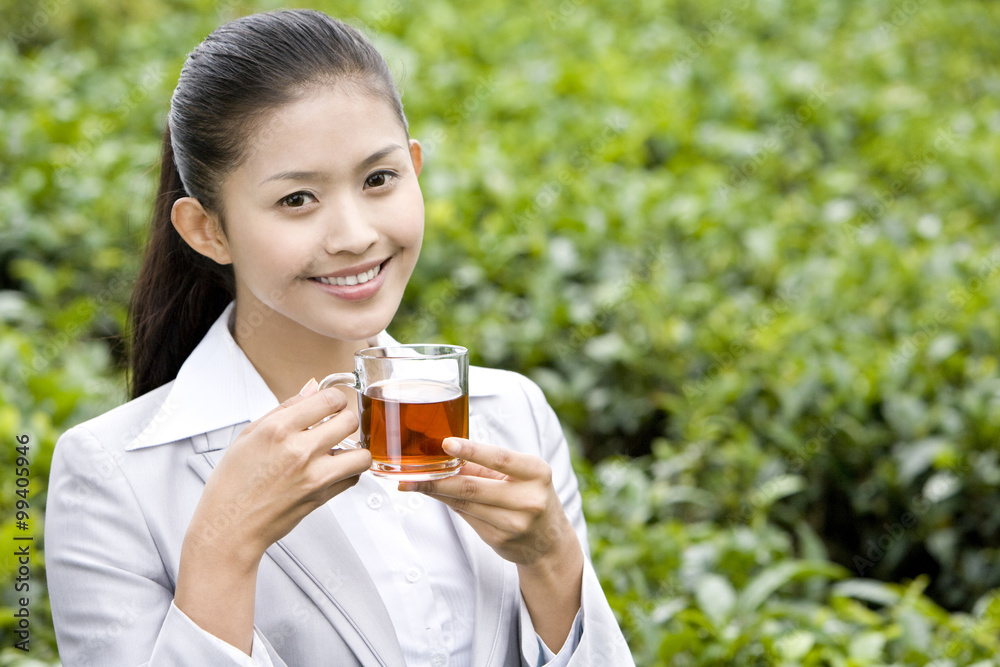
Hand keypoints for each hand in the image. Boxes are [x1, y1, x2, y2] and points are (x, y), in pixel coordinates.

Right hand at [186, 379, 371, 564]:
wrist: (229, 526)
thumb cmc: (233, 484)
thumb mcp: (249, 435)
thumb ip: (285, 408)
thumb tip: (311, 389)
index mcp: (279, 429)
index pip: (329, 399)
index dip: (334, 400)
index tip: (331, 405)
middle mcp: (299, 450)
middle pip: (350, 421)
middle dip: (345, 420)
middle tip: (335, 426)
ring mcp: (314, 476)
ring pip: (361, 454)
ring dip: (355, 449)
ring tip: (338, 450)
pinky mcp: (322, 497)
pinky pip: (353, 478)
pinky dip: (348, 472)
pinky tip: (332, 470)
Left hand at [400, 437, 583, 650]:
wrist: (548, 542)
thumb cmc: (530, 495)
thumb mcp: (519, 475)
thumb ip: (484, 466)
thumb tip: (444, 453)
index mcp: (536, 472)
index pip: (500, 458)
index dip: (472, 450)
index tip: (446, 443)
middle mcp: (528, 499)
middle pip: (473, 487)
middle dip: (438, 479)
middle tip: (410, 472)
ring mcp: (514, 523)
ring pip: (465, 504)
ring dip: (435, 492)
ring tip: (410, 483)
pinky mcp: (500, 539)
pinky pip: (466, 517)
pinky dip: (447, 504)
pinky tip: (433, 495)